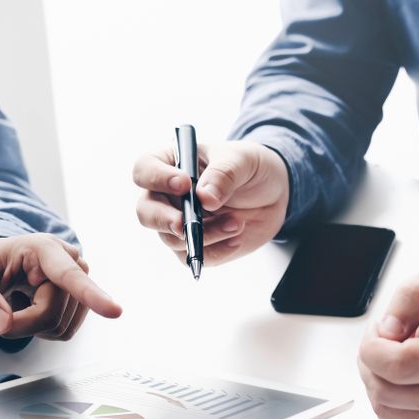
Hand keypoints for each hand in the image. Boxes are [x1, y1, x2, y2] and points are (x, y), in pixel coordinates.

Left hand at [0, 233, 121, 339]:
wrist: (2, 263)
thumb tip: (1, 322)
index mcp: (45, 248)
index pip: (70, 276)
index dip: (93, 295)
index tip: (115, 311)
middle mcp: (72, 262)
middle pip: (51, 315)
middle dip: (20, 324)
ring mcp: (82, 282)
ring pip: (60, 328)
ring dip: (31, 327)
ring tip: (19, 303)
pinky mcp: (82, 302)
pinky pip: (64, 332)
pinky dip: (41, 330)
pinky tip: (32, 308)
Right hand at [133, 140, 288, 265]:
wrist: (273, 194)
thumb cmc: (250, 168)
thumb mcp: (243, 160)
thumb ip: (224, 174)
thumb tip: (205, 198)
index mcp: (171, 163)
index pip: (145, 170)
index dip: (157, 178)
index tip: (184, 184)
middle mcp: (168, 195)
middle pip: (146, 212)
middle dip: (164, 220)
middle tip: (185, 224)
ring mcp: (179, 222)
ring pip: (172, 239)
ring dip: (204, 235)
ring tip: (237, 223)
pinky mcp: (196, 245)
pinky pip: (194, 257)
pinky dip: (216, 251)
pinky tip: (237, 238)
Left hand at [358, 272, 418, 418]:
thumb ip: (410, 296)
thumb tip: (388, 330)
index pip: (397, 365)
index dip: (373, 347)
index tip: (381, 331)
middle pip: (384, 390)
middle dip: (371, 362)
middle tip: (384, 343)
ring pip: (381, 408)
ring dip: (374, 380)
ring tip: (391, 359)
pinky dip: (384, 399)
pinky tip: (398, 380)